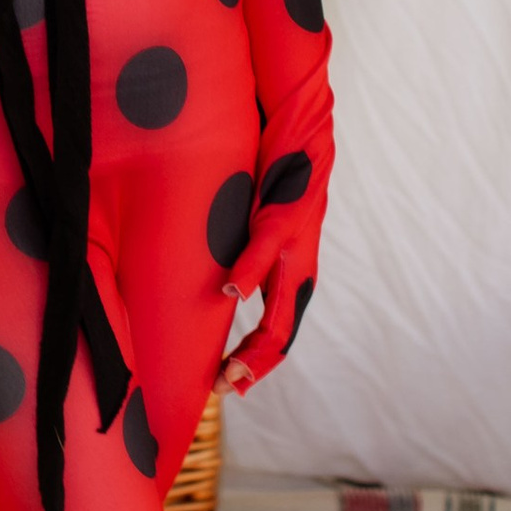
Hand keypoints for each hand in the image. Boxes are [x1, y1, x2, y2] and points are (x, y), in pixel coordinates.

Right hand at [217, 145, 326, 391]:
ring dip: (257, 340)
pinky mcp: (287, 213)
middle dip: (254, 366)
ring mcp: (296, 243)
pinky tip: (231, 290)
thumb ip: (241, 255)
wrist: (302, 122)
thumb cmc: (274, 173)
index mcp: (291, 272)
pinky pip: (266, 248)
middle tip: (225, 388)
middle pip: (282, 333)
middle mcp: (299, 266)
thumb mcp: (257, 223)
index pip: (277, 333)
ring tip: (232, 367)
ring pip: (282, 306)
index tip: (227, 386)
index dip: (254, 364)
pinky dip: (249, 272)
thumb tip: (209, 281)